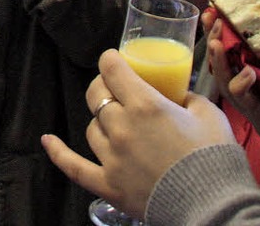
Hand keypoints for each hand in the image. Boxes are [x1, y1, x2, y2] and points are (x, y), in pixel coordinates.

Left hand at [42, 48, 234, 220]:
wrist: (210, 201)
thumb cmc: (212, 154)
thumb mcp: (206, 112)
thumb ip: (187, 98)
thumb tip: (179, 96)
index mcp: (146, 104)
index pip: (114, 70)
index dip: (111, 59)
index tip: (115, 58)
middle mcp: (122, 128)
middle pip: (97, 95)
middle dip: (103, 84)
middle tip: (115, 85)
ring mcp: (112, 158)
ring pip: (91, 127)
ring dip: (101, 119)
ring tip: (115, 120)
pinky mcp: (107, 185)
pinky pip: (74, 166)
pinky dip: (58, 153)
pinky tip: (48, 141)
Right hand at [205, 3, 259, 143]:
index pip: (234, 50)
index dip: (221, 31)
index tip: (213, 11)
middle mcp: (255, 87)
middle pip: (225, 67)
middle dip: (214, 43)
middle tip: (212, 22)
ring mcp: (257, 106)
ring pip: (227, 86)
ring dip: (219, 64)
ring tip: (217, 44)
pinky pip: (245, 105)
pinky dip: (242, 87)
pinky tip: (247, 73)